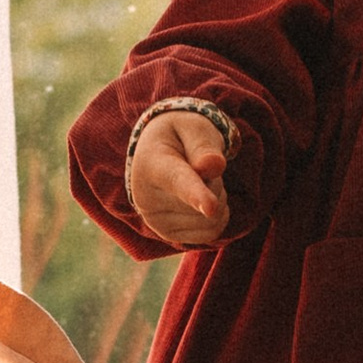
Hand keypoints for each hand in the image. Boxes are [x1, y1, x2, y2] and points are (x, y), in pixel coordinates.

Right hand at [128, 112, 231, 246]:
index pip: (178, 181)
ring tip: (196, 179)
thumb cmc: (179, 136)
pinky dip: (215, 215)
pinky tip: (199, 199)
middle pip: (208, 199)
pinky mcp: (167, 235)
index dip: (196, 195)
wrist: (155, 152)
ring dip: (216, 197)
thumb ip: (204, 144)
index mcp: (152, 164)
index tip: (211, 208)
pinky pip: (211, 233)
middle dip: (214, 180)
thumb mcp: (192, 127)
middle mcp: (147, 198)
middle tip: (197, 164)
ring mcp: (155, 221)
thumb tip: (215, 165)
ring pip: (212, 220)